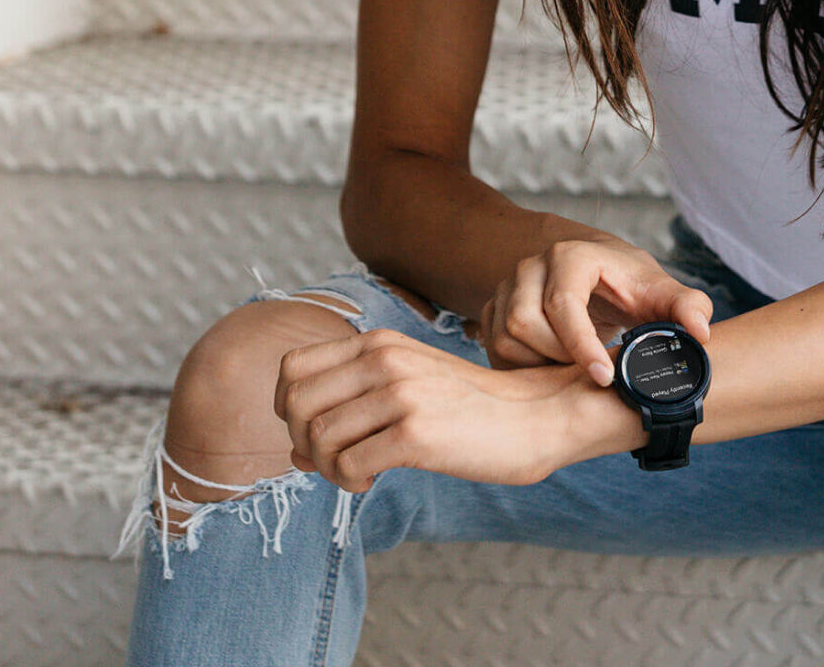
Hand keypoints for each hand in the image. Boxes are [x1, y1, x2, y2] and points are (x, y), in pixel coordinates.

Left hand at [274, 328, 591, 491]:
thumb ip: (352, 404)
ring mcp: (401, 394)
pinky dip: (349, 482)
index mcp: (379, 342)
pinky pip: (348, 465)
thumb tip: (293, 453)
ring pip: (318, 438)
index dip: (288, 408)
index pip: (291, 369)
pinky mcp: (415, 434)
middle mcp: (385, 360)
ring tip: (357, 473)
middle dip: (303, 443)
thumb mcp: (408, 384)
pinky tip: (373, 479)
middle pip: (296, 405)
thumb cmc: (469, 409)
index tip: (316, 432)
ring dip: (328, 469)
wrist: (536, 417)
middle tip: (335, 459)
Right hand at [479, 236, 712, 384]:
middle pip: (524, 323)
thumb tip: (700, 333)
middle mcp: (531, 267)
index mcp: (571, 255)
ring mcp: (507, 287)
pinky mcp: (495, 310)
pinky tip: (553, 371)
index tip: (605, 377)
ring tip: (573, 370)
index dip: (580, 345)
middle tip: (593, 373)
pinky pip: (495, 348)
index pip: (562, 303)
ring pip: (505, 337)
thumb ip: (688, 307)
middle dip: (559, 358)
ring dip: (538, 365)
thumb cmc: (631, 284)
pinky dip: (522, 369)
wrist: (600, 275)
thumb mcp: (662, 293)